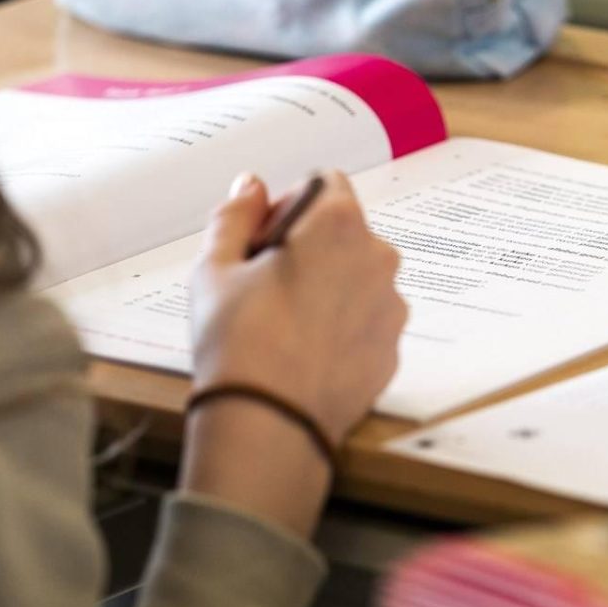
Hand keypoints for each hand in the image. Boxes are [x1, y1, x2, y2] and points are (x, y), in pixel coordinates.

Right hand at [177, 171, 406, 535]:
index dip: (289, 205)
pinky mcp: (391, 352)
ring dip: (328, 288)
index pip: (325, 183)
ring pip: (358, 280)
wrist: (269, 423)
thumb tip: (250, 186)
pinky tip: (304, 353)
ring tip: (283, 325)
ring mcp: (391, 309)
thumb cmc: (239, 341)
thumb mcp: (215, 267)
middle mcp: (378, 260)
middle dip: (310, 247)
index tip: (264, 240)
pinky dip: (341, 329)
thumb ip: (236, 215)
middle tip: (266, 284)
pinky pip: (366, 324)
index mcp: (339, 225)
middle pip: (345, 233)